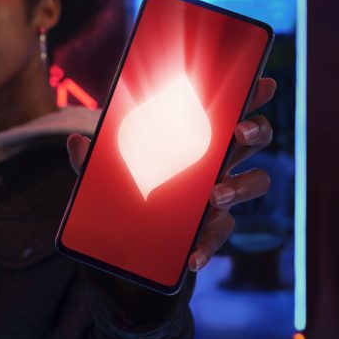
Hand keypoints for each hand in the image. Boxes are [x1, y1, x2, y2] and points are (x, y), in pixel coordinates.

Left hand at [65, 77, 275, 273]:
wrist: (128, 251)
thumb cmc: (128, 194)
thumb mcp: (106, 175)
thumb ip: (93, 161)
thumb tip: (76, 142)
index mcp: (197, 139)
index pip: (230, 110)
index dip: (251, 95)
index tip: (263, 82)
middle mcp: (217, 164)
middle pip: (255, 139)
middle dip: (255, 130)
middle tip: (239, 131)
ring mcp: (219, 198)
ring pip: (255, 183)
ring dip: (240, 186)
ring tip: (216, 195)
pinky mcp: (211, 231)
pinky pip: (219, 236)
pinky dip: (207, 247)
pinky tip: (192, 257)